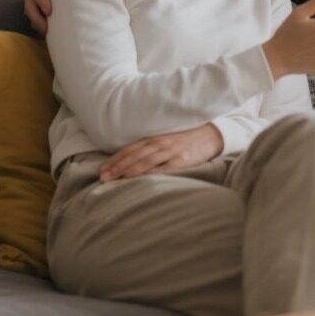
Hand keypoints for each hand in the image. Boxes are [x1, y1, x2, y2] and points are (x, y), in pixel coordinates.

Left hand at [99, 123, 224, 181]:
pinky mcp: (181, 160)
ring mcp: (170, 152)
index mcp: (156, 138)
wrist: (212, 136)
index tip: (102, 169)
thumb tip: (132, 162)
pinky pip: (162, 168)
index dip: (116, 159)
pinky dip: (149, 174)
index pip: (131, 149)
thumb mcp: (168, 140)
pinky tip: (139, 180)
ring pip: (145, 161)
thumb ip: (153, 148)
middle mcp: (160, 143)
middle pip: (134, 155)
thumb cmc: (188, 140)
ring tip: (114, 179)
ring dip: (127, 170)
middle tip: (102, 176)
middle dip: (117, 166)